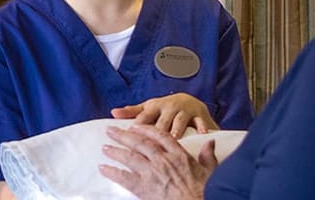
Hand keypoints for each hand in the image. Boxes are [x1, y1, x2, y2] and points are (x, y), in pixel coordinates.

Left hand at [99, 125, 217, 199]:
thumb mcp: (211, 170)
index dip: (146, 129)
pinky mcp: (145, 188)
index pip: (160, 136)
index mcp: (179, 155)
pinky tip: (103, 168)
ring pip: (130, 157)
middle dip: (123, 136)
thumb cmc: (206, 190)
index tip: (135, 125)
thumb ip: (208, 155)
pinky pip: (124, 178)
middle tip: (110, 130)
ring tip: (105, 148)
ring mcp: (152, 173)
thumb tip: (210, 142)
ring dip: (115, 151)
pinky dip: (112, 172)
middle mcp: (163, 160)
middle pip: (139, 143)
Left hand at [110, 93, 219, 137]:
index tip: (130, 132)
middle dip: (156, 129)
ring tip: (174, 138)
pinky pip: (201, 122)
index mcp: (155, 106)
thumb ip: (133, 111)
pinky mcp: (199, 115)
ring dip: (177, 129)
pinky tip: (202, 135)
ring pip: (179, 121)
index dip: (138, 124)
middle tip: (151, 143)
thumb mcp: (149, 107)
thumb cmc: (165, 108)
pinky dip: (202, 127)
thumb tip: (113, 112)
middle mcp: (169, 107)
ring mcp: (184, 111)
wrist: (191, 101)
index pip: (145, 116)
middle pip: (161, 120)